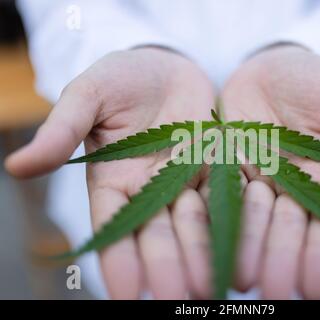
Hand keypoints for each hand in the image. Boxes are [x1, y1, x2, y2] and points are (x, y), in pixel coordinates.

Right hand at [5, 47, 215, 298]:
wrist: (167, 68)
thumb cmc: (122, 78)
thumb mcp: (89, 95)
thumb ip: (62, 130)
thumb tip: (17, 166)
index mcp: (113, 181)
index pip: (113, 226)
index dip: (117, 259)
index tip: (124, 293)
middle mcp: (149, 191)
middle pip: (156, 235)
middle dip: (165, 268)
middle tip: (176, 300)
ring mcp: (185, 183)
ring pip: (193, 226)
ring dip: (201, 257)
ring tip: (209, 289)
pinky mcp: (216, 170)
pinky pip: (226, 199)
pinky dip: (232, 224)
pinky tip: (240, 250)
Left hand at [222, 45, 319, 298]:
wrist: (268, 67)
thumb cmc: (314, 81)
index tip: (312, 287)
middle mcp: (289, 190)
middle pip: (284, 230)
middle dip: (278, 260)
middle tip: (270, 291)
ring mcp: (254, 181)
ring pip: (249, 221)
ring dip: (244, 249)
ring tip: (238, 279)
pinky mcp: (222, 169)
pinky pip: (215, 195)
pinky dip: (212, 219)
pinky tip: (207, 243)